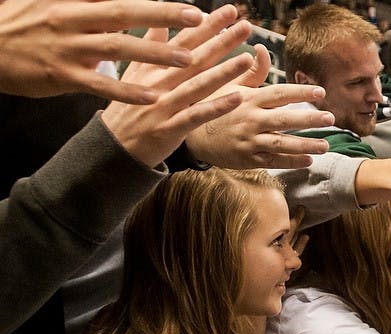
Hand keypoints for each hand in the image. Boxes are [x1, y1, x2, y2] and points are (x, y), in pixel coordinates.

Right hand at [0, 0, 205, 103]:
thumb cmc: (24, 24)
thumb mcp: (52, 2)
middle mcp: (70, 18)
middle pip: (122, 11)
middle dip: (161, 13)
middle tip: (196, 15)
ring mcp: (67, 48)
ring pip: (116, 48)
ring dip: (154, 54)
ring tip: (188, 58)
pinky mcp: (62, 76)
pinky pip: (100, 85)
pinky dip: (127, 91)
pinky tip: (154, 96)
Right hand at [100, 6, 255, 166]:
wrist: (114, 144)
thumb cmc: (130, 105)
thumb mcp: (135, 70)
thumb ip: (151, 42)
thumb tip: (160, 13)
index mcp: (153, 65)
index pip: (184, 40)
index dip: (207, 25)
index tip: (229, 11)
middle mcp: (159, 82)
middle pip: (194, 57)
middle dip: (221, 40)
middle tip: (245, 26)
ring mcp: (165, 105)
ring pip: (198, 85)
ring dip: (223, 72)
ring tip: (246, 58)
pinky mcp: (170, 128)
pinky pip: (197, 115)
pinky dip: (217, 107)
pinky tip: (237, 98)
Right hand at [185, 45, 333, 168]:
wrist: (192, 134)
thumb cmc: (216, 105)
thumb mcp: (230, 85)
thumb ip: (253, 71)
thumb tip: (263, 48)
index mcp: (250, 99)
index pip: (279, 94)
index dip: (301, 92)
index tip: (321, 92)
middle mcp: (251, 119)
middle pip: (284, 119)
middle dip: (308, 118)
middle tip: (331, 118)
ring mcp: (250, 140)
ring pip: (280, 143)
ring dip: (304, 145)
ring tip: (325, 145)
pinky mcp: (248, 159)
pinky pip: (273, 160)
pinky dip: (291, 161)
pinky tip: (309, 160)